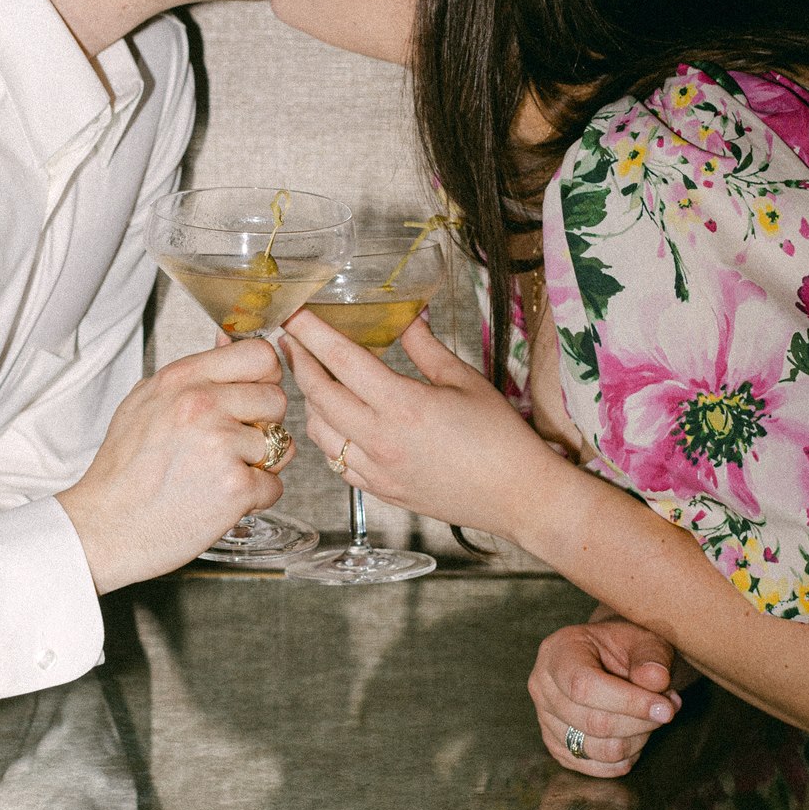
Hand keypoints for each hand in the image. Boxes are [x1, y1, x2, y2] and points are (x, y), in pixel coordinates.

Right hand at [57, 339, 291, 591]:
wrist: (105, 527)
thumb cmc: (124, 471)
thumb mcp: (145, 402)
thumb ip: (191, 374)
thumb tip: (227, 341)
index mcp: (182, 380)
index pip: (259, 355)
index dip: (264, 378)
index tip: (251, 398)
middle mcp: (202, 405)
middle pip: (276, 399)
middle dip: (262, 426)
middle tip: (230, 446)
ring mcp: (221, 444)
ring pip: (280, 444)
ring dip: (259, 464)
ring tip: (219, 474)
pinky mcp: (235, 486)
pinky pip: (274, 485)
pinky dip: (253, 498)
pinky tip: (219, 499)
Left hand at [281, 310, 560, 536]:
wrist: (519, 496)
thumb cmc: (500, 437)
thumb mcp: (464, 380)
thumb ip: (425, 346)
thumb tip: (407, 314)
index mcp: (403, 405)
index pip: (341, 360)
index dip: (312, 332)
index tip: (294, 313)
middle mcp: (382, 439)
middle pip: (318, 395)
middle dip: (298, 362)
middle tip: (290, 340)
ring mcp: (378, 469)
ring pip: (319, 432)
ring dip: (309, 401)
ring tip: (313, 378)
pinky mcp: (381, 490)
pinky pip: (336, 462)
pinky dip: (328, 437)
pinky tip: (336, 421)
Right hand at [529, 618, 680, 777]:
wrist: (606, 658)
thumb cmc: (624, 647)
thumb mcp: (642, 639)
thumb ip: (651, 657)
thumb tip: (656, 681)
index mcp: (558, 652)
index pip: (584, 686)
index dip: (628, 702)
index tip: (666, 709)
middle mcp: (543, 687)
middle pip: (593, 723)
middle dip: (640, 722)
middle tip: (667, 709)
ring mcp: (545, 719)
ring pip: (597, 749)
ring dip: (637, 741)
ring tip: (650, 719)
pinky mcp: (556, 746)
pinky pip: (595, 767)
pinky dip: (624, 758)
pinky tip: (635, 735)